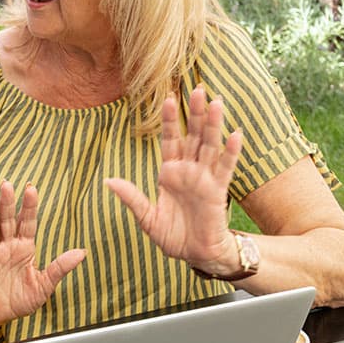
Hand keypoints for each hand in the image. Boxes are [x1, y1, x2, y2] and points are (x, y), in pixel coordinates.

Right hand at [0, 181, 85, 327]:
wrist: (2, 315)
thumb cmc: (23, 298)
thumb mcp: (46, 284)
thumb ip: (61, 267)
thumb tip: (82, 252)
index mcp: (25, 247)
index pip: (27, 222)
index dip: (29, 206)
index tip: (31, 188)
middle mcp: (7, 246)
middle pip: (7, 221)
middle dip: (8, 203)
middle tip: (7, 184)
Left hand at [106, 85, 241, 273]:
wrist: (195, 254)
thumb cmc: (172, 236)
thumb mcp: (146, 217)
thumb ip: (131, 197)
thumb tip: (108, 181)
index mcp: (170, 172)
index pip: (169, 139)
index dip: (168, 120)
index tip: (167, 97)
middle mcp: (189, 170)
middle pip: (192, 135)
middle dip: (194, 112)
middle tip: (197, 88)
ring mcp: (205, 178)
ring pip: (210, 145)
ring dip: (213, 124)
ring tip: (216, 102)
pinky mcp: (218, 191)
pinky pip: (225, 168)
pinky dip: (230, 152)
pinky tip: (235, 135)